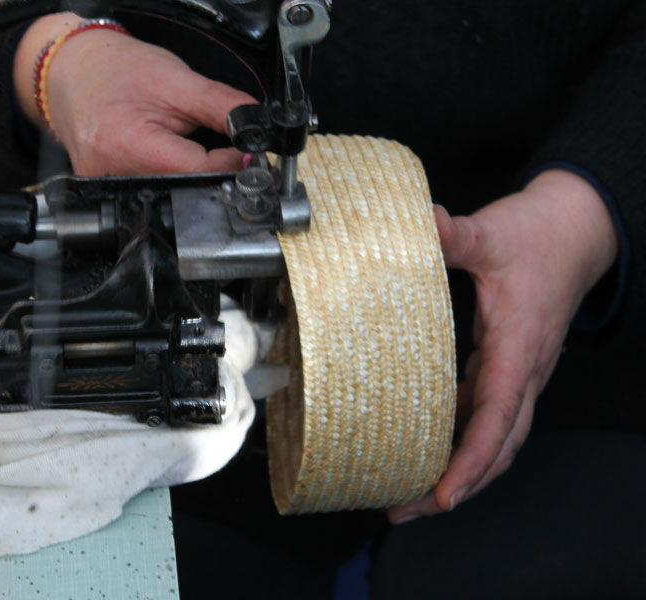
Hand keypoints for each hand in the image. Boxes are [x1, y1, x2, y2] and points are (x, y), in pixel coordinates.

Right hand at [14, 13, 254, 175]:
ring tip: (179, 146)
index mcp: (131, 146)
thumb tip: (255, 131)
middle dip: (208, 171)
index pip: (200, 171)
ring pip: (169, 194)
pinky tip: (160, 158)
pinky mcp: (103, 190)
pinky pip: (148, 191)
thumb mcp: (176, 81)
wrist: (68, 71)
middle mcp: (114, 174)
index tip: (244, 151)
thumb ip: (221, 106)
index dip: (229, 163)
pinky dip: (165, 177)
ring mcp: (105, 186)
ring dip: (187, 177)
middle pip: (184, 188)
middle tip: (211, 146)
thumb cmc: (114, 71)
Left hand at [387, 169, 617, 523]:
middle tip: (406, 509)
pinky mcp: (508, 367)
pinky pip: (487, 417)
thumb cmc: (537, 237)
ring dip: (459, 470)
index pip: (497, 417)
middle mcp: (523, 371)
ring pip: (495, 439)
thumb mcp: (492, 235)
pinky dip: (461, 440)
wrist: (574, 232)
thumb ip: (457, 235)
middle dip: (457, 486)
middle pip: (496, 448)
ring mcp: (518, 373)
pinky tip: (428, 446)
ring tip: (411, 495)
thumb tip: (424, 222)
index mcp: (518, 348)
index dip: (472, 459)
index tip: (444, 493)